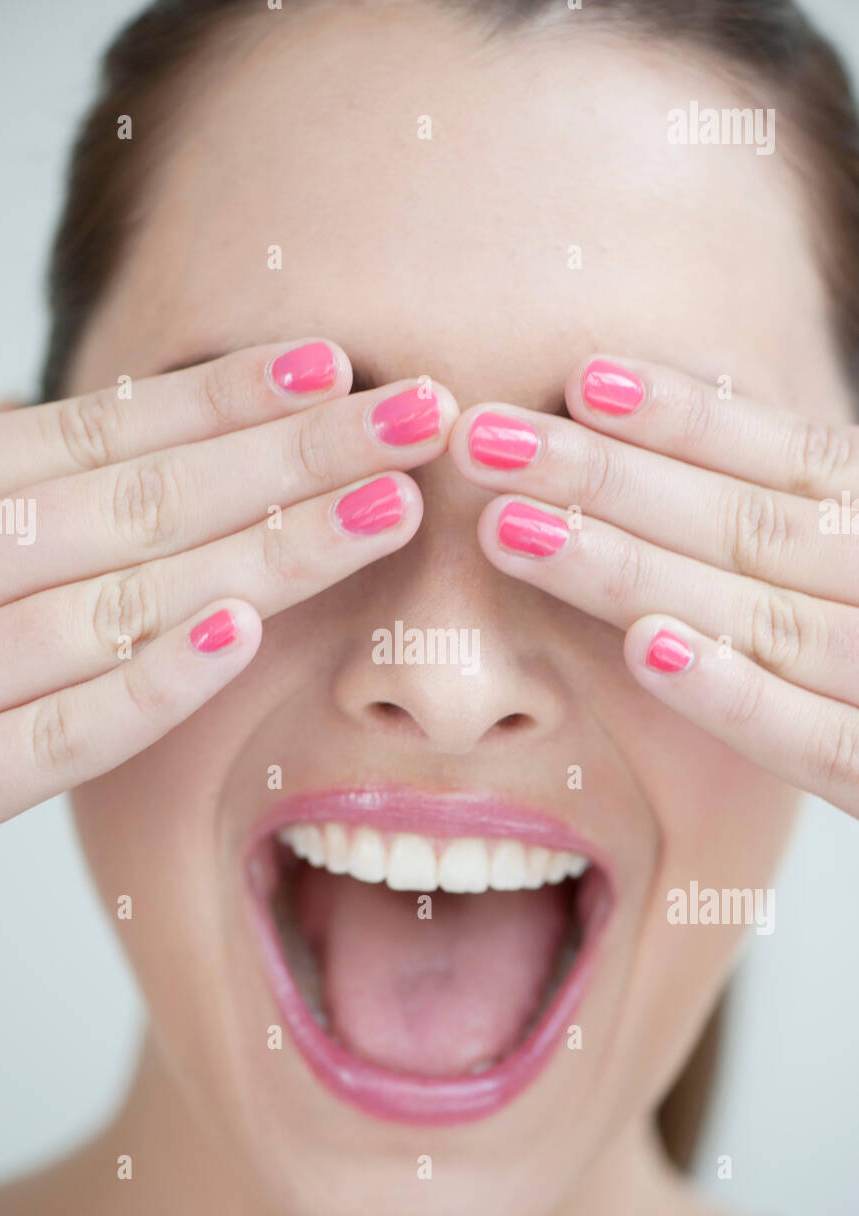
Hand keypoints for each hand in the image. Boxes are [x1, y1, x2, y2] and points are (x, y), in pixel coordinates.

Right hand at [0, 341, 454, 823]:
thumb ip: (20, 502)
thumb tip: (149, 459)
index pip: (96, 438)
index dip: (217, 398)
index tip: (332, 361)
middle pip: (133, 501)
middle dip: (287, 454)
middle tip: (419, 413)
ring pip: (112, 597)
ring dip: (259, 549)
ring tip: (383, 504)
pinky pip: (49, 737)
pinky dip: (142, 682)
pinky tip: (243, 632)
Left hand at [449, 357, 858, 816]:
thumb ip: (832, 536)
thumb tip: (708, 514)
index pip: (803, 462)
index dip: (694, 418)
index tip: (584, 377)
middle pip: (756, 526)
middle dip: (611, 478)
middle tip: (485, 436)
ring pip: (771, 616)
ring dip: (632, 567)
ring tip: (511, 525)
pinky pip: (821, 743)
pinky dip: (737, 693)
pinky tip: (644, 650)